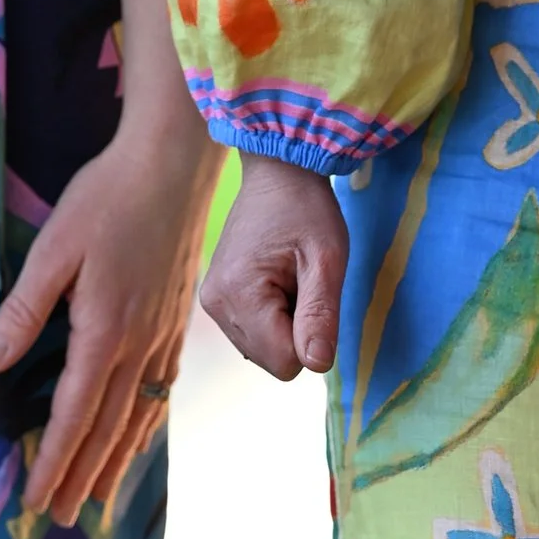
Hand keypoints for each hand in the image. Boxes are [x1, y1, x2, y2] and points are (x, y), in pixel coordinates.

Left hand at [0, 116, 212, 524]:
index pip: (75, 415)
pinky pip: (161, 391)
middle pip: (109, 428)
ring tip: (97, 499)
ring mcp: (164, 336)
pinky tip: (139, 438)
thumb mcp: (52, 250)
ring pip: (139, 416)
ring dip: (116, 462)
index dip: (56, 462)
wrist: (174, 164)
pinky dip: (146, 426)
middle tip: (61, 520)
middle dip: (83, 477)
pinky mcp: (177, 322)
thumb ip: (22, 310)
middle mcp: (140, 345)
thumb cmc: (107, 198)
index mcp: (105, 332)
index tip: (36, 501)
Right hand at [198, 153, 347, 381]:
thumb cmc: (306, 209)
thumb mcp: (327, 259)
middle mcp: (215, 305)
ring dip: (285, 323)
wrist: (277, 173)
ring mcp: (212, 303)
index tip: (311, 291)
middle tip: (302, 281)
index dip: (311, 337)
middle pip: (272, 360)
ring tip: (289, 277)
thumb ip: (321, 314)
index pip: (284, 362)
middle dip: (296, 330)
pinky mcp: (215, 300)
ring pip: (263, 350)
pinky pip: (253, 334)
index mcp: (238, 295)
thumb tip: (317, 365)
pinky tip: (276, 280)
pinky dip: (272, 317)